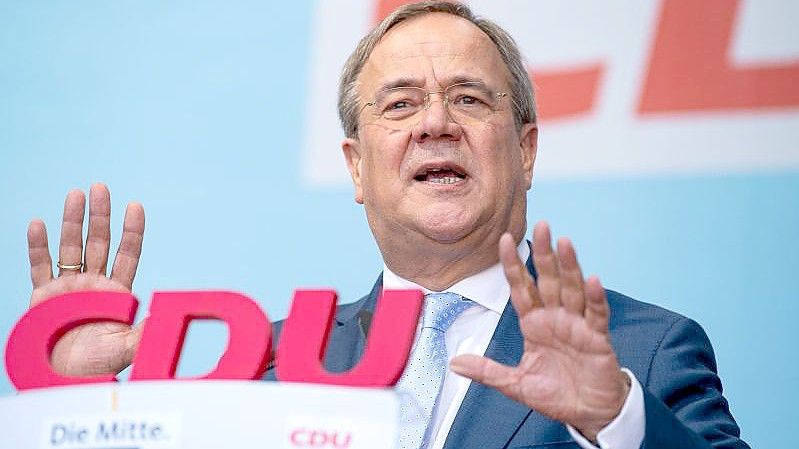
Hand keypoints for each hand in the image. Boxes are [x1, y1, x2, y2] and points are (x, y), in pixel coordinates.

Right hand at [27, 183, 144, 376]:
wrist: (64, 380)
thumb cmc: (99, 366)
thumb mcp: (128, 348)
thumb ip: (146, 331)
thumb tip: (168, 316)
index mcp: (117, 291)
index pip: (127, 254)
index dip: (132, 231)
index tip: (136, 206)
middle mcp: (94, 283)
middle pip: (99, 242)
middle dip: (101, 215)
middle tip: (102, 187)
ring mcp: (68, 286)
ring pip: (70, 247)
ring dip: (72, 221)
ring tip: (76, 194)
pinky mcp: (44, 295)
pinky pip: (39, 265)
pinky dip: (37, 245)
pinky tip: (39, 223)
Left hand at [450, 221, 628, 441]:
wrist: (588, 413)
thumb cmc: (555, 394)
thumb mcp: (515, 384)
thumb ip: (487, 370)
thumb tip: (454, 364)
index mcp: (534, 324)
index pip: (521, 287)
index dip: (512, 264)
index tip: (503, 240)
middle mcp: (555, 318)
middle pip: (549, 280)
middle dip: (544, 254)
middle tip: (542, 225)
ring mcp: (577, 325)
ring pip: (573, 289)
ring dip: (570, 266)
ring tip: (565, 242)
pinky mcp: (598, 338)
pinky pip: (597, 314)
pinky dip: (596, 297)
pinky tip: (593, 280)